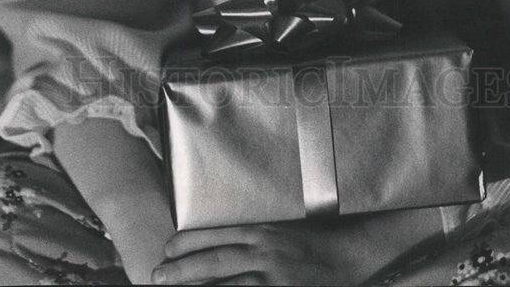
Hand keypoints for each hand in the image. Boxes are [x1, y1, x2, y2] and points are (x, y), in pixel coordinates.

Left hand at [152, 220, 367, 285]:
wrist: (353, 258)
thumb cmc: (319, 242)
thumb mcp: (285, 229)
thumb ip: (258, 232)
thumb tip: (228, 239)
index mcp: (264, 229)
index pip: (217, 233)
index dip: (189, 241)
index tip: (167, 248)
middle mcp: (265, 251)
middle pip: (214, 260)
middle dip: (181, 269)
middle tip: (155, 275)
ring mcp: (273, 277)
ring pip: (224, 286)